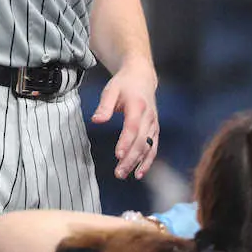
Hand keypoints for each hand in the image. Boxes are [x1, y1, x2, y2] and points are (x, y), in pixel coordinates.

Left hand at [91, 58, 157, 179]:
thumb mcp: (111, 89)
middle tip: (118, 173)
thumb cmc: (124, 84)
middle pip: (141, 141)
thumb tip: (96, 120)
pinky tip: (139, 173)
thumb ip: (104, 106)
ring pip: (148, 147)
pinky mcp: (155, 129)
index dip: (126, 142)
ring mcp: (154, 124)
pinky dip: (147, 161)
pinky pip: (153, 147)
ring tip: (125, 174)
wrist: (142, 76)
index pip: (133, 126)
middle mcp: (149, 116)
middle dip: (130, 158)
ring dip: (138, 163)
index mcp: (137, 105)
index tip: (117, 155)